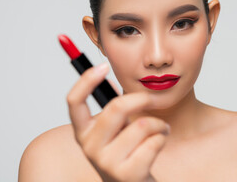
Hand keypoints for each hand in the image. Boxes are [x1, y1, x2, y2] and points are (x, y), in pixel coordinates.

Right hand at [66, 63, 169, 181]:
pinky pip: (154, 142)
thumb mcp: (114, 128)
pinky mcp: (128, 175)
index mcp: (83, 131)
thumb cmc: (126, 151)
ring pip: (142, 125)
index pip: (74, 102)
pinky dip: (162, 136)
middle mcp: (89, 147)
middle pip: (116, 107)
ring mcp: (107, 162)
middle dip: (142, 98)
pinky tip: (160, 140)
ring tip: (161, 127)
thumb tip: (110, 78)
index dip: (86, 80)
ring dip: (159, 123)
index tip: (103, 66)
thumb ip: (112, 106)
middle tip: (152, 99)